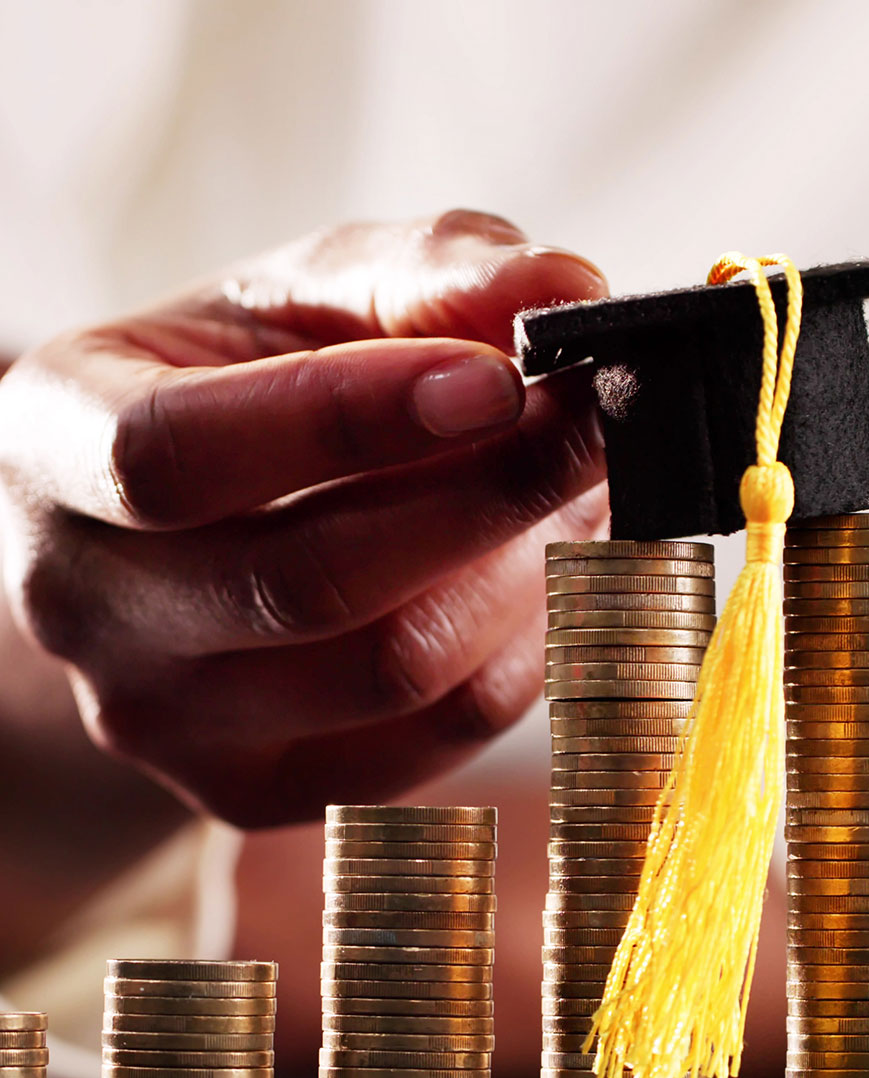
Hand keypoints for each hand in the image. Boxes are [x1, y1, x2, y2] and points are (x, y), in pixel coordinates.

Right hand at [0, 210, 607, 825]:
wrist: (164, 541)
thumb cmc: (237, 393)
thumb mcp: (300, 300)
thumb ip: (423, 276)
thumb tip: (567, 286)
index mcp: (54, 449)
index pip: (181, 458)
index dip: (351, 421)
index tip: (501, 378)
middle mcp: (85, 609)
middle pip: (310, 585)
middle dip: (486, 495)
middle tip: (597, 423)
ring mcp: (164, 725)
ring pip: (391, 672)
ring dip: (519, 575)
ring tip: (564, 494)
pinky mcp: (253, 793)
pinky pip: (431, 740)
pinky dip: (520, 654)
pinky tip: (537, 579)